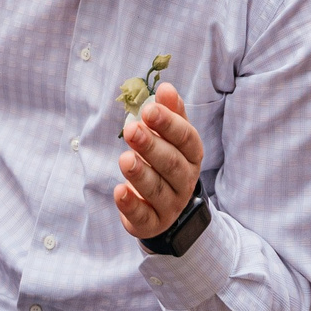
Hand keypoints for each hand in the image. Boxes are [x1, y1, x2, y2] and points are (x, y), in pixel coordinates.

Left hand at [113, 83, 203, 238]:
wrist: (167, 207)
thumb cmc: (166, 161)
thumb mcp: (171, 136)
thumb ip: (169, 113)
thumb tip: (166, 87)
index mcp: (191, 155)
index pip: (185, 138)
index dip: (168, 123)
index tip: (148, 109)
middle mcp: (185, 181)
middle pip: (171, 163)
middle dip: (151, 146)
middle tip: (131, 130)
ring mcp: (170, 205)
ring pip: (157, 190)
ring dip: (140, 174)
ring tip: (124, 159)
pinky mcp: (152, 223)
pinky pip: (143, 216)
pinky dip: (130, 205)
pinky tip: (119, 191)